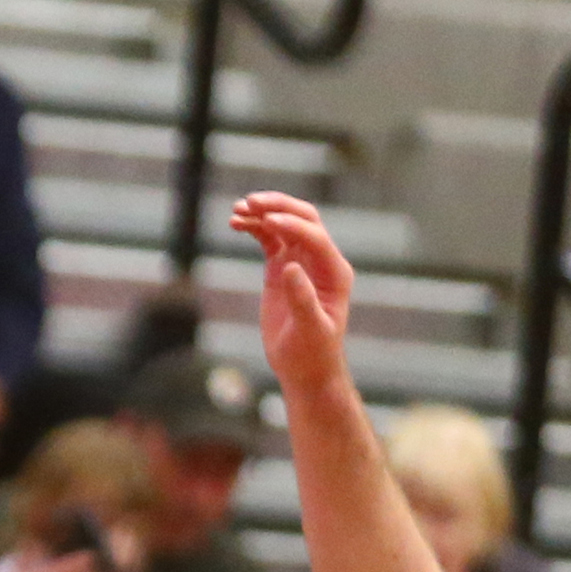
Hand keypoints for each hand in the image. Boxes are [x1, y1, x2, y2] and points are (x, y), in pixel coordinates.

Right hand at [232, 194, 355, 388]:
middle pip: (302, 219)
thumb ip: (303, 299)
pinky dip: (253, 228)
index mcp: (334, 272)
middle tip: (251, 202)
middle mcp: (320, 260)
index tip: (267, 220)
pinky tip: (235, 222)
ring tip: (237, 210)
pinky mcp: (281, 268)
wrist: (304, 369)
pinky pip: (268, 239)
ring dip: (262, 213)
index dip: (292, 224)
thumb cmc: (312, 353)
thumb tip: (291, 267)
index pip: (315, 236)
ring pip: (283, 225)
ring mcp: (300, 262)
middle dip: (278, 206)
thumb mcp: (311, 330)